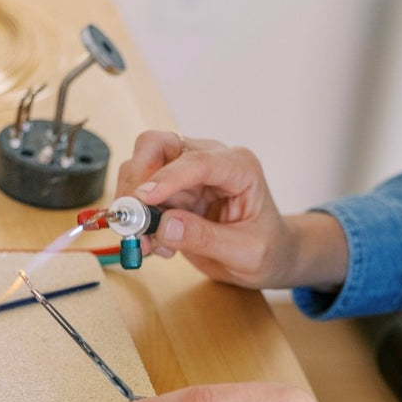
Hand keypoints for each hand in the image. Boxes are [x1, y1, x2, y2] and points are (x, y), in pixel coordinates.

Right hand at [116, 130, 337, 288]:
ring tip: (149, 242)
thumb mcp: (246, 252)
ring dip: (134, 203)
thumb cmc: (268, 248)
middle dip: (138, 178)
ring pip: (141, 167)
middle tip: (132, 217)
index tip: (143, 199)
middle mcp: (211, 159)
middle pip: (158, 146)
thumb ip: (206, 238)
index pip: (197, 161)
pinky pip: (140, 192)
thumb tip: (165, 226)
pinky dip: (137, 217)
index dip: (167, 178)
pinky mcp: (172, 188)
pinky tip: (156, 243)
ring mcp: (188, 171)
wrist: (269, 255)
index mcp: (240, 167)